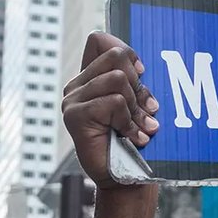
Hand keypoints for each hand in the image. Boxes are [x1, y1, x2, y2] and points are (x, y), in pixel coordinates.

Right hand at [62, 32, 158, 184]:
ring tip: (140, 128)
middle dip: (138, 84)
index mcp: (90, 78)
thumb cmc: (133, 140)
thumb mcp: (136, 104)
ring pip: (118, 80)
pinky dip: (129, 122)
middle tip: (145, 111)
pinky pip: (114, 102)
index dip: (126, 52)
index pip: (100, 40)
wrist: (124, 177)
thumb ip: (133, 83)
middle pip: (116, 56)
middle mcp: (77, 85)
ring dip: (136, 108)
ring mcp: (72, 100)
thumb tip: (141, 67)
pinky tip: (131, 137)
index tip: (141, 74)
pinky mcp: (74, 115)